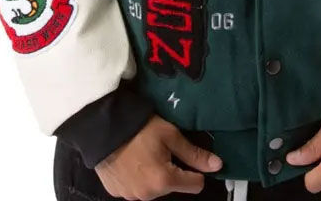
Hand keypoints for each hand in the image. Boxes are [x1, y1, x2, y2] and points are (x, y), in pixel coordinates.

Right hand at [94, 114, 222, 199]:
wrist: (102, 127)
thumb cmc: (140, 128)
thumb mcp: (171, 135)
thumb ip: (194, 154)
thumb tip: (218, 166)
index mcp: (164, 181)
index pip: (195, 185)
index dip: (196, 170)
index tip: (188, 156)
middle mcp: (148, 195)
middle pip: (172, 186)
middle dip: (172, 171)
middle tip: (161, 149)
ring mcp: (130, 196)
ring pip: (154, 188)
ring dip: (154, 175)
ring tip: (144, 153)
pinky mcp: (116, 193)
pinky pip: (135, 189)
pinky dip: (137, 178)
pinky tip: (131, 160)